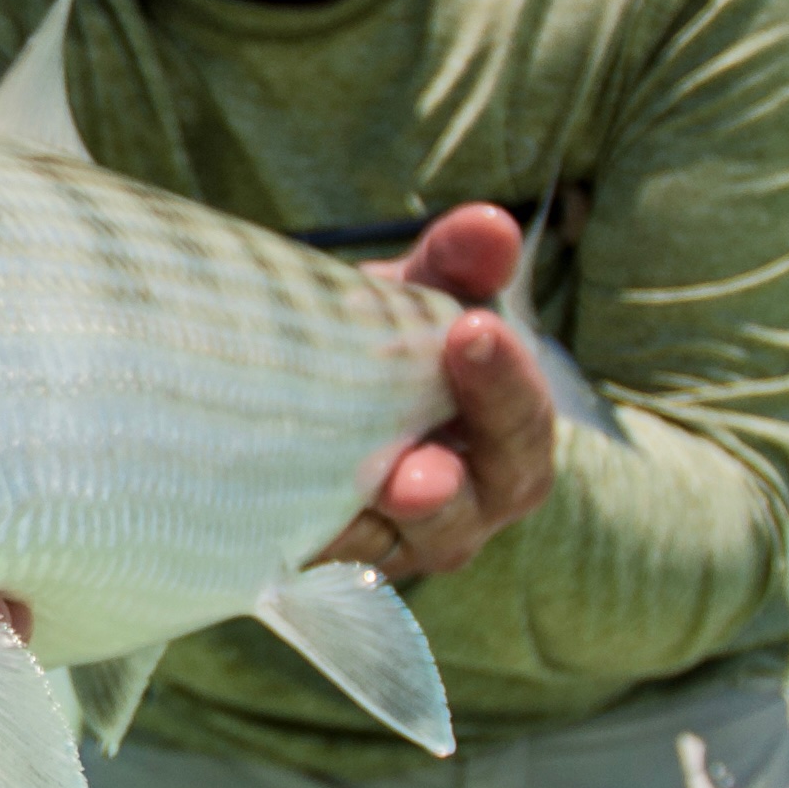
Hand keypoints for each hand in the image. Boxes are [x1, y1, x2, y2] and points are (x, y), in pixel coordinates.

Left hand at [313, 203, 556, 582]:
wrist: (304, 387)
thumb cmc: (381, 340)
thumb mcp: (416, 294)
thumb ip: (454, 263)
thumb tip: (489, 224)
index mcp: (501, 439)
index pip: (521, 422)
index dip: (504, 382)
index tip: (469, 328)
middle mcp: (459, 506)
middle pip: (465, 509)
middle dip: (440, 489)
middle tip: (408, 477)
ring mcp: (391, 542)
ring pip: (388, 547)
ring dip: (366, 526)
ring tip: (346, 503)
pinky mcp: (324, 561)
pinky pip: (314, 564)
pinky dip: (299, 540)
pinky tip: (267, 516)